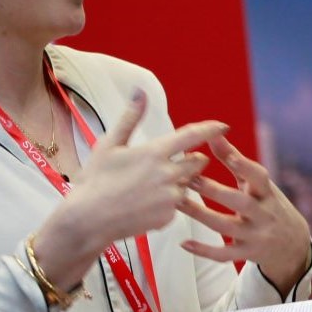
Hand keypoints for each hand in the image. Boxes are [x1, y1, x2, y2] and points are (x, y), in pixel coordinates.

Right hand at [33, 88, 223, 287]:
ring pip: (188, 185)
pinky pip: (177, 205)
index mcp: (155, 153)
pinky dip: (167, 202)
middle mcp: (168, 174)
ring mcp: (170, 197)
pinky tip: (145, 204)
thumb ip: (130, 118)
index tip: (223, 126)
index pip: (192, 136)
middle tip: (170, 164)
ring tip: (150, 187)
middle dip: (192, 160)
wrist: (88, 220)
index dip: (211, 129)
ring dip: (179, 182)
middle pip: (198, 162)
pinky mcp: (169, 216)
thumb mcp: (109, 145)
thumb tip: (139, 91)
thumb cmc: (96, 179)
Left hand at [178, 135, 311, 293]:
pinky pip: (224, 254)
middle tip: (189, 179)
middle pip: (241, 202)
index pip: (259, 177)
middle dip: (214, 191)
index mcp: (267, 193)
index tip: (229, 156)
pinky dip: (204, 250)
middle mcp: (264, 214)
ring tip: (178, 203)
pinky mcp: (247, 253)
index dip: (245, 166)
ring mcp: (256, 235)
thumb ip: (235, 159)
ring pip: (226, 227)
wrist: (293, 245)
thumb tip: (214, 134)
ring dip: (200, 215)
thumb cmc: (269, 206)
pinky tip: (185, 243)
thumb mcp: (258, 184)